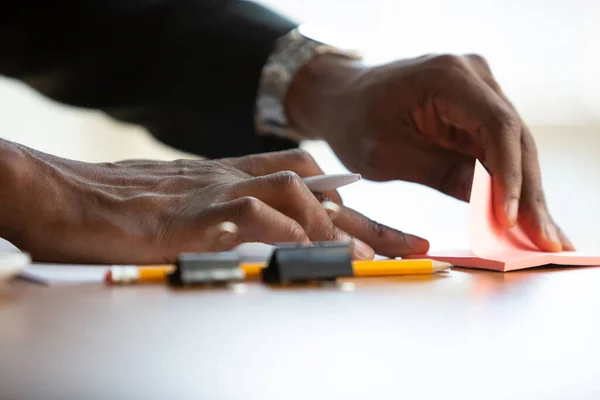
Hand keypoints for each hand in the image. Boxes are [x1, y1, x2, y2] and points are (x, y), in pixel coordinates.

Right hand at [0, 142, 428, 263]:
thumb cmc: (111, 203)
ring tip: (378, 257)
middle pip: (317, 190)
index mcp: (225, 176)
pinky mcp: (195, 214)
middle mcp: (229, 178)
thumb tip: (245, 232)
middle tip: (413, 244)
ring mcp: (215, 192)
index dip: (344, 197)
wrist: (59, 193)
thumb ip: (213, 210)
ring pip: (297, 197)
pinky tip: (319, 255)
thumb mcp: (174, 202)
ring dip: (340, 228)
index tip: (376, 218)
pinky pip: (258, 220)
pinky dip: (294, 237)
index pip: (300, 178)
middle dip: (369, 218)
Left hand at [287, 53, 572, 251]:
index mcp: (447, 77)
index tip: (510, 217)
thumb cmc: (354, 120)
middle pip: (515, 138)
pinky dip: (506, 183)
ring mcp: (478, 92)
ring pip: (513, 147)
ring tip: (541, 236)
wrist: (342, 97)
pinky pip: (498, 150)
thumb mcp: (387, 153)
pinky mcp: (474, 112)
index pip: (496, 126)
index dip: (509, 175)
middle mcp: (472, 77)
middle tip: (544, 239)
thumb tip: (489, 203)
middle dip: (528, 192)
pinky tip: (521, 216)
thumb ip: (440, 172)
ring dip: (525, 192)